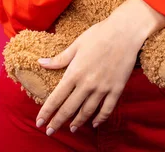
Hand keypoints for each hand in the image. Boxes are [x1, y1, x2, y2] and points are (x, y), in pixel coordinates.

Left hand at [35, 17, 145, 135]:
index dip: (47, 111)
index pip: (56, 97)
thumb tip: (41, 62)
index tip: (40, 122)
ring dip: (78, 122)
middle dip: (58, 122)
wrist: (125, 32)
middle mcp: (87, 84)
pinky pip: (107, 109)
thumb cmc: (99, 34)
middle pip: (69, 108)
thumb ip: (60, 59)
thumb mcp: (77, 44)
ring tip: (71, 128)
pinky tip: (95, 123)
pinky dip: (100, 118)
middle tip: (50, 132)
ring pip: (87, 111)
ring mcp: (103, 88)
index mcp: (75, 72)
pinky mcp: (116, 89)